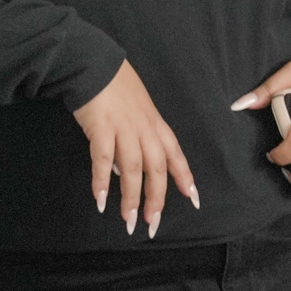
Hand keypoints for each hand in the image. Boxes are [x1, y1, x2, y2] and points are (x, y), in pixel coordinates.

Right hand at [71, 61, 196, 237]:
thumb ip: (136, 141)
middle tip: (153, 224)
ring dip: (131, 198)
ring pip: (134, 169)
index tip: (194, 199)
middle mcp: (145, 129)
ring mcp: (124, 128)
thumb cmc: (116, 90)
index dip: (185, 178)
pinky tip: (100, 201)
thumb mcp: (136, 114)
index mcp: (156, 125)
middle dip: (157, 198)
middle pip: (157, 168)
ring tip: (129, 222)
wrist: (95, 65)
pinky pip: (103, 159)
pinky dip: (103, 181)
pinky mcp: (102, 128)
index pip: (176, 155)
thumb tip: (127, 173)